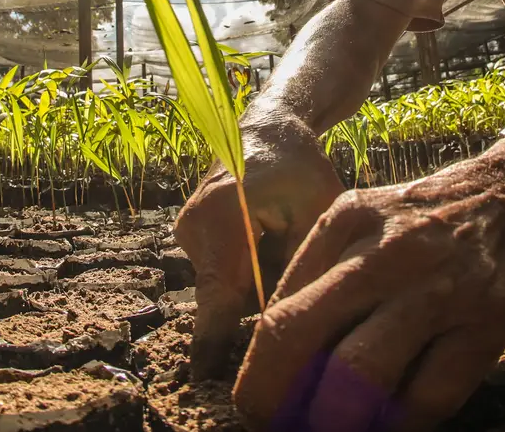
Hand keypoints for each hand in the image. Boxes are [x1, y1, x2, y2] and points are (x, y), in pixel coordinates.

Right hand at [174, 118, 344, 378]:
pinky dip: (245, 269)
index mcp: (224, 214)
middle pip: (226, 295)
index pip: (221, 291)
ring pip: (225, 287)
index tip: (205, 375)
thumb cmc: (300, 167)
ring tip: (277, 235)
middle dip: (259, 299)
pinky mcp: (189, 237)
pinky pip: (221, 273)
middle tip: (287, 258)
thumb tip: (289, 316)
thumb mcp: (317, 210)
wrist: (266, 128)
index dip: (215, 338)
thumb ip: (301, 265)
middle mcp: (194, 225)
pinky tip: (263, 236)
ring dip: (255, 281)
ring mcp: (187, 232)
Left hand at [232, 141, 504, 431]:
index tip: (253, 401)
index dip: (258, 368)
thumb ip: (320, 268)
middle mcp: (385, 253)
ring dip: (331, 417)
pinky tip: (384, 426)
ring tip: (322, 430)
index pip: (280, 307)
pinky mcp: (484, 323)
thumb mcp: (364, 217)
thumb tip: (276, 346)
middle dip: (271, 393)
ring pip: (359, 372)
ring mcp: (437, 289)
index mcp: (347, 221)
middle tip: (265, 422)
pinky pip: (429, 394)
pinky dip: (398, 424)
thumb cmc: (426, 216)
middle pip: (301, 333)